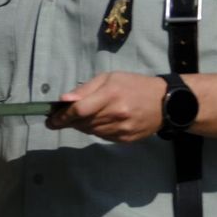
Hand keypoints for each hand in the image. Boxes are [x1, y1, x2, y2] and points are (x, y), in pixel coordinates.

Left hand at [48, 72, 165, 141]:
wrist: (165, 102)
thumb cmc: (135, 85)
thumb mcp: (111, 78)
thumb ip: (86, 88)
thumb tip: (64, 100)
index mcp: (111, 94)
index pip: (79, 110)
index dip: (62, 117)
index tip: (51, 120)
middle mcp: (116, 114)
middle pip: (82, 122)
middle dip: (69, 121)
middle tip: (62, 118)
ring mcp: (121, 129)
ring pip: (90, 131)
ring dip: (82, 126)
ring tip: (84, 117)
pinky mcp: (125, 139)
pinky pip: (102, 137)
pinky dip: (96, 130)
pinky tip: (101, 121)